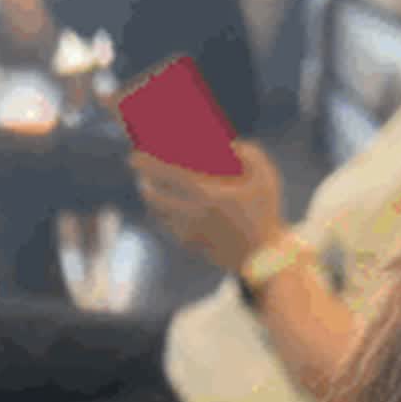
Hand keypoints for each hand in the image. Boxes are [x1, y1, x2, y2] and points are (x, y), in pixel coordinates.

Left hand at [131, 142, 287, 272]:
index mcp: (209, 196)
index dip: (149, 164)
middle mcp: (193, 216)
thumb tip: (229, 143)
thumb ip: (250, 154)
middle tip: (138, 172)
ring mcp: (189, 233)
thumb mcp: (266, 178)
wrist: (263, 258)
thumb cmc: (266, 214)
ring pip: (160, 213)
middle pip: (157, 196)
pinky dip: (163, 215)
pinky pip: (169, 227)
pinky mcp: (190, 245)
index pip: (170, 175)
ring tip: (148, 187)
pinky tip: (162, 208)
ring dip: (152, 199)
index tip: (134, 156)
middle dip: (144, 182)